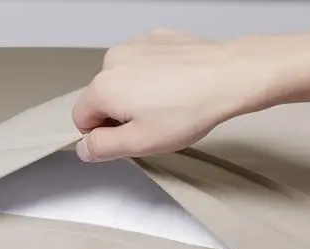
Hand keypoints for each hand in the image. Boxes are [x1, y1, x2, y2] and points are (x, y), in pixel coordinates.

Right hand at [73, 28, 304, 161]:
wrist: (227, 76)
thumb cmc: (187, 110)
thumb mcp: (139, 143)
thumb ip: (103, 148)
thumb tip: (85, 147)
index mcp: (102, 88)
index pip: (81, 120)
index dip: (102, 135)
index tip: (129, 138)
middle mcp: (112, 61)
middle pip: (102, 98)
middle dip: (120, 115)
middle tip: (152, 125)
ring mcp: (135, 45)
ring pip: (122, 81)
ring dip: (136, 96)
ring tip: (167, 104)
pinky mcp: (156, 39)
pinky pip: (142, 64)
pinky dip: (152, 77)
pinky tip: (175, 87)